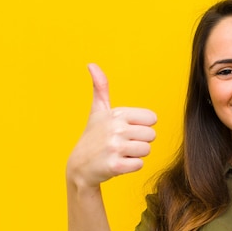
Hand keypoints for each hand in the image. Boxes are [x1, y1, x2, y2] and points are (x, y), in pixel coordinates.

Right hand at [66, 64, 156, 187]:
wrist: (80, 166)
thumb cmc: (93, 137)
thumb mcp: (97, 111)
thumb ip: (100, 88)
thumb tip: (91, 64)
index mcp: (116, 114)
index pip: (152, 119)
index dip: (142, 126)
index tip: (126, 130)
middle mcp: (116, 128)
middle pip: (151, 135)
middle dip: (140, 141)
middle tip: (122, 144)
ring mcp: (115, 147)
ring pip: (146, 150)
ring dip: (135, 154)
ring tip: (119, 153)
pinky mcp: (115, 166)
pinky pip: (139, 164)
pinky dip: (131, 166)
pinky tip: (118, 163)